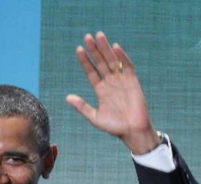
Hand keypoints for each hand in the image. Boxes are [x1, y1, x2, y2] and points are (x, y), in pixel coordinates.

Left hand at [65, 31, 160, 154]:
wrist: (133, 131)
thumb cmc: (114, 127)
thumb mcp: (95, 117)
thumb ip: (82, 107)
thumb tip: (67, 97)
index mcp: (100, 89)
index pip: (91, 71)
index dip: (85, 61)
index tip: (79, 49)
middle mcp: (110, 82)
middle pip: (100, 62)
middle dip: (94, 50)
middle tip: (87, 36)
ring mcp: (121, 80)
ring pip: (112, 61)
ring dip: (105, 49)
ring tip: (99, 36)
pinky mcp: (132, 81)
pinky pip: (127, 66)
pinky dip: (122, 57)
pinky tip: (115, 48)